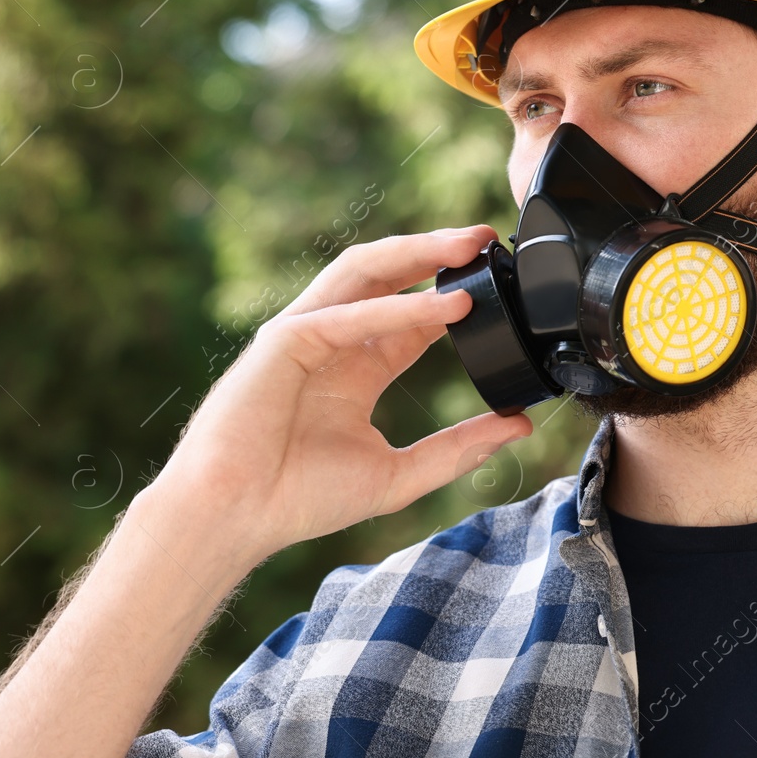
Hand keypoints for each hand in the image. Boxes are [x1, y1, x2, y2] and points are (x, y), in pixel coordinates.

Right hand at [145, 226, 531, 565]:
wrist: (235, 519)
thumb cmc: (298, 499)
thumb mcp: (399, 475)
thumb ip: (458, 449)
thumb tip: (520, 426)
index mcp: (357, 368)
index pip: (414, 315)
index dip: (456, 293)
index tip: (505, 283)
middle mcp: (333, 341)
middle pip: (390, 276)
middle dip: (438, 252)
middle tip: (489, 238)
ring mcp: (305, 334)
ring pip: (364, 272)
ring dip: (417, 253)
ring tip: (468, 245)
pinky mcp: (282, 341)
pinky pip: (345, 315)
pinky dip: (395, 308)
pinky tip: (442, 306)